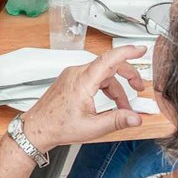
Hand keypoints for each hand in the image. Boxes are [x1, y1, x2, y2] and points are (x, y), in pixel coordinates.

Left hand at [20, 47, 146, 152]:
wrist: (37, 127)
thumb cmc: (58, 126)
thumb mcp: (92, 127)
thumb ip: (117, 121)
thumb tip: (135, 118)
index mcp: (82, 82)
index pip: (108, 59)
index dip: (126, 52)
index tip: (140, 49)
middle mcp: (77, 73)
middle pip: (109, 66)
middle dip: (128, 75)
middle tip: (139, 87)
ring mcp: (73, 75)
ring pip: (102, 73)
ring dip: (116, 88)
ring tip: (123, 107)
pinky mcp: (71, 79)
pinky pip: (93, 77)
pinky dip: (105, 87)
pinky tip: (109, 101)